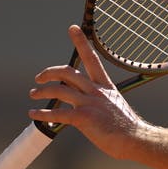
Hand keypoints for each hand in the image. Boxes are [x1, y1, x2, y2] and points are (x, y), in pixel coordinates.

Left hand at [27, 25, 147, 159]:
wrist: (134, 139)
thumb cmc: (125, 127)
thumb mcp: (114, 106)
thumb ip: (97, 100)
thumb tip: (81, 103)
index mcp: (105, 86)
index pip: (91, 59)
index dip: (81, 42)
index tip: (73, 28)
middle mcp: (96, 91)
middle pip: (67, 72)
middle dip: (49, 72)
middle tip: (38, 78)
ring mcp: (90, 103)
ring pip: (59, 90)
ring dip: (41, 90)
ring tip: (33, 94)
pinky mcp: (84, 118)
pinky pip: (57, 113)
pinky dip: (42, 113)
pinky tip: (33, 113)